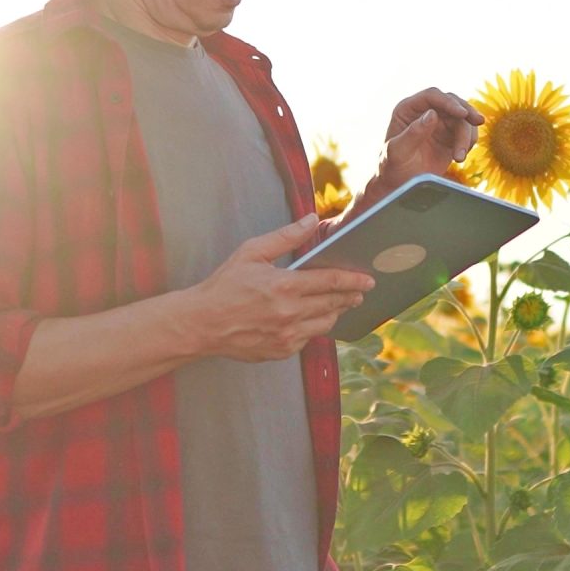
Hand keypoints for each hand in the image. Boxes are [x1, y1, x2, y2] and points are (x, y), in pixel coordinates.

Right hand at [182, 216, 378, 361]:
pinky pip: (308, 339)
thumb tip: (312, 219)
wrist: (201, 323)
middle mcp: (290, 313)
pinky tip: (309, 319)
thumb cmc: (224, 285)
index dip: (353, 280)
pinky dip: (312, 328)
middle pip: (333, 304)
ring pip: (325, 325)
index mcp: (284, 286)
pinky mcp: (281, 351)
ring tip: (337, 305)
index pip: (331, 281)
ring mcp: (287, 336)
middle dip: (349, 296)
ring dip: (334, 313)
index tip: (368, 279)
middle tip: (359, 291)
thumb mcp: (251, 252)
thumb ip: (285, 237)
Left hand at [373, 87, 482, 190]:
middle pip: (452, 103)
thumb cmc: (392, 167)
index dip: (448, 102)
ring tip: (460, 157)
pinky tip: (461, 156)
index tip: (462, 114)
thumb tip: (432, 114)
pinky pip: (467, 132)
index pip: (432, 96)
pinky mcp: (450, 136)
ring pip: (462, 119)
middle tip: (479, 121)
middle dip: (466, 113)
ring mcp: (439, 123)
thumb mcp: (398, 151)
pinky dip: (469, 142)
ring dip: (467, 135)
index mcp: (407, 109)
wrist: (399, 184)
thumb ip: (413, 133)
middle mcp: (424, 111)